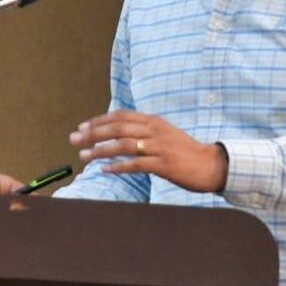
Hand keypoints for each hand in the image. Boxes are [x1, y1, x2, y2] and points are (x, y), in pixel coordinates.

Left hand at [69, 111, 227, 192]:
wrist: (211, 164)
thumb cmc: (185, 152)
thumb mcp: (164, 134)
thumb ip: (144, 132)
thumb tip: (119, 133)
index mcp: (154, 121)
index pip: (121, 116)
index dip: (99, 121)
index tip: (81, 127)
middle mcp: (155, 130)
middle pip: (118, 128)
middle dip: (93, 133)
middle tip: (74, 140)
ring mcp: (160, 147)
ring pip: (124, 145)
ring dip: (101, 150)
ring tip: (84, 156)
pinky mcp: (164, 165)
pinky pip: (136, 164)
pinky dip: (119, 166)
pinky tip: (105, 170)